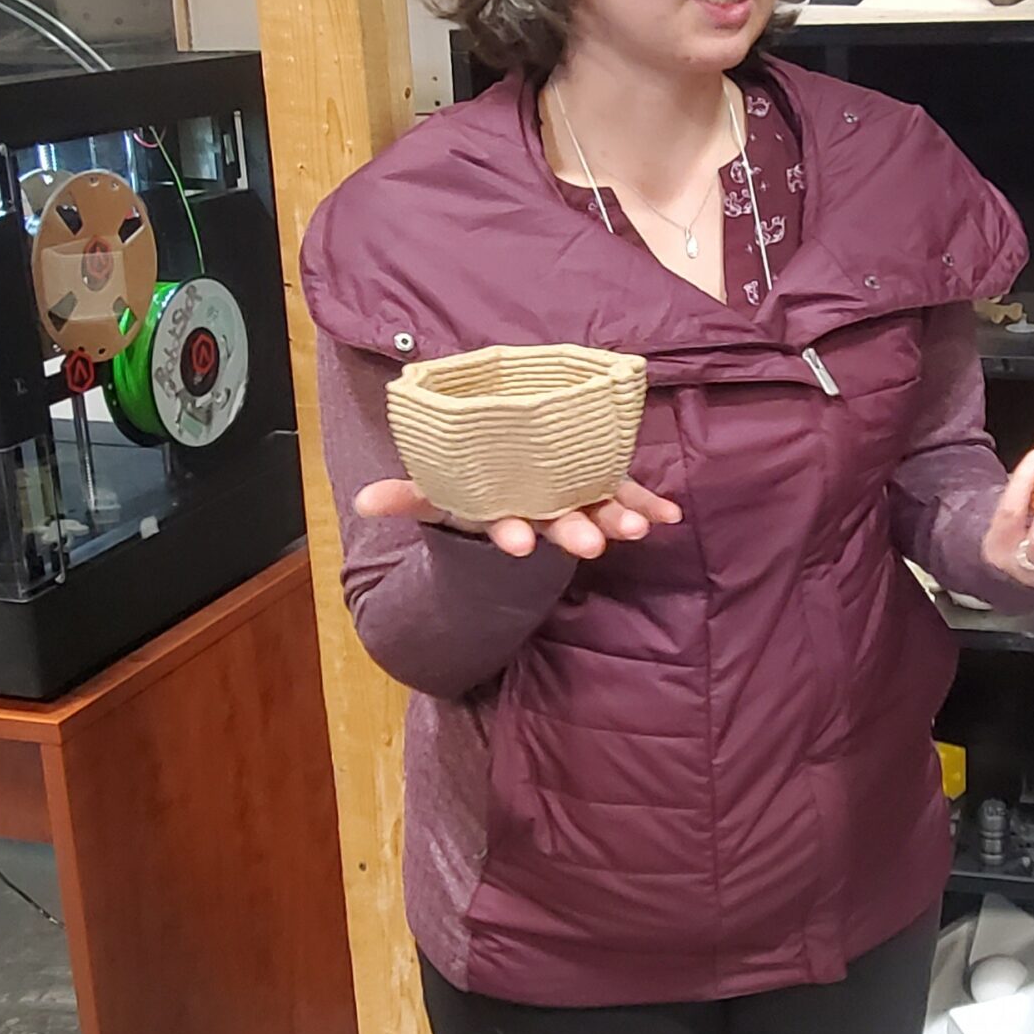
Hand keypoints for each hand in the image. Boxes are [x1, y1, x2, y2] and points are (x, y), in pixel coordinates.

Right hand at [352, 475, 681, 561]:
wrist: (509, 487)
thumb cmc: (473, 486)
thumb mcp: (436, 492)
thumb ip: (405, 497)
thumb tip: (361, 501)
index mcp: (504, 511)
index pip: (507, 524)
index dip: (512, 534)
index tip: (520, 544)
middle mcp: (542, 511)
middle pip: (558, 522)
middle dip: (574, 532)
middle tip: (591, 546)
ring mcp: (574, 501)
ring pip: (596, 508)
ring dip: (619, 518)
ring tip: (640, 528)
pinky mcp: (601, 487)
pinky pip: (628, 494)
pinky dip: (649, 503)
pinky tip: (672, 515)